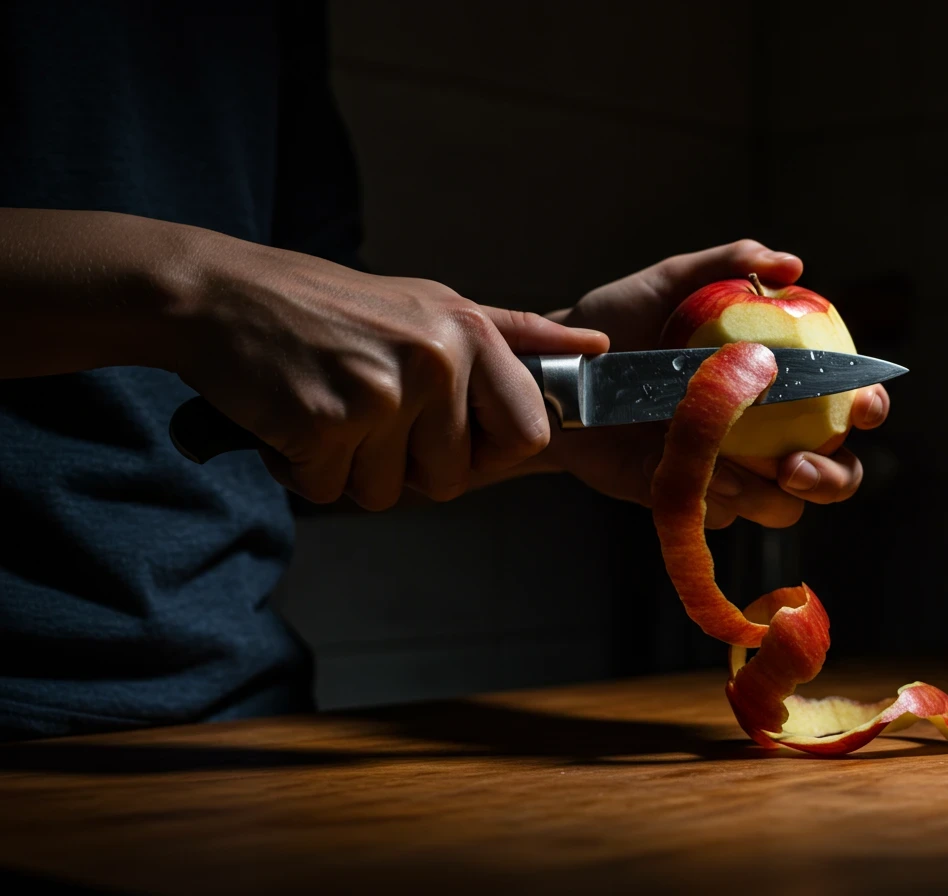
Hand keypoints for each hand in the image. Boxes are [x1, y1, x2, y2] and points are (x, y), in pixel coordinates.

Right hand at [174, 234, 607, 509]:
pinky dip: (303, 471)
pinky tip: (290, 418)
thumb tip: (596, 347)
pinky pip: (331, 492)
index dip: (488, 451)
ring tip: (327, 406)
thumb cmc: (328, 305)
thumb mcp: (432, 303)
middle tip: (365, 410)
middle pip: (453, 478)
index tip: (448, 434)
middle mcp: (435, 360)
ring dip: (350, 468)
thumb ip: (514, 334)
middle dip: (404, 463)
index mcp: (469, 332)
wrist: (219, 295)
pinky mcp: (326, 423)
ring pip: (389, 493)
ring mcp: (382, 393)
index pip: (528, 433)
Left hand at [544, 240, 889, 527]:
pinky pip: (726, 515)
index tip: (863, 404)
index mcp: (780, 381)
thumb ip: (728, 264)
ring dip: (763, 493)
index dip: (870, 406)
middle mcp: (768, 432)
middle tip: (792, 465)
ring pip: (784, 507)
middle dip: (831, 478)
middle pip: (837, 472)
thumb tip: (791, 266)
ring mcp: (733, 471)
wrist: (563, 373)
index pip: (848, 401)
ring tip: (718, 464)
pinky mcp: (694, 500)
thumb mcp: (670, 282)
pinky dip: (714, 499)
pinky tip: (681, 470)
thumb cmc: (621, 322)